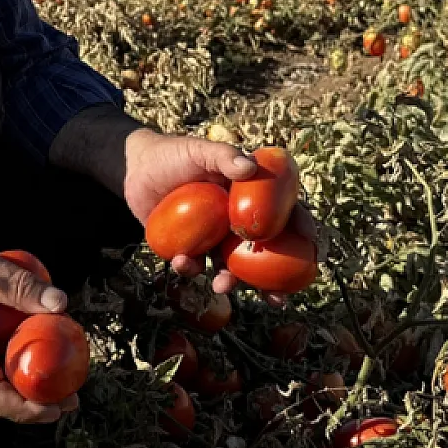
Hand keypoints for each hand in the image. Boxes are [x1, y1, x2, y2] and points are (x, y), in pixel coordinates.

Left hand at [122, 129, 328, 300]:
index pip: (283, 212)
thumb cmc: (172, 154)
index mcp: (249, 194)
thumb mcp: (198, 150)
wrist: (135, 170)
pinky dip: (191, 268)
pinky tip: (182, 262)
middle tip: (278, 298)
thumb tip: (249, 168)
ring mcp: (215, 235)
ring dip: (231, 281)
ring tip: (222, 286)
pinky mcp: (190, 247)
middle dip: (274, 279)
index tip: (312, 247)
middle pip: (264, 250)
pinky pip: (196, 265)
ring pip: (231, 265)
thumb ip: (223, 156)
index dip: (301, 229)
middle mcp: (236, 219)